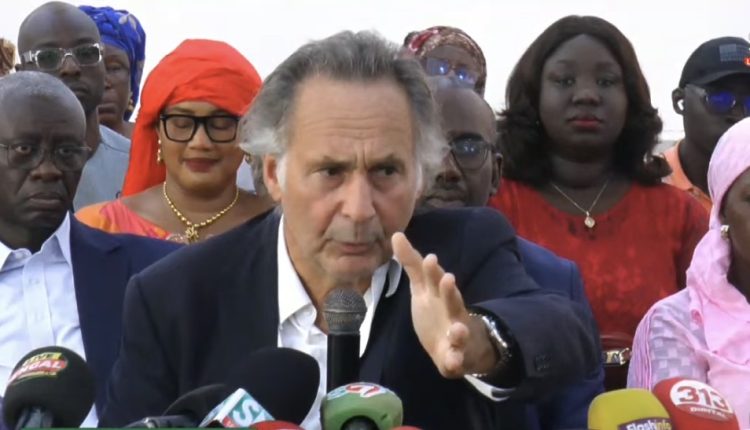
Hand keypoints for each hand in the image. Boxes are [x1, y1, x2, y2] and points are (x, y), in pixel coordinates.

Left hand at [392, 232, 496, 377]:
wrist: (458, 345)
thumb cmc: (438, 311)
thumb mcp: (422, 288)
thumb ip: (411, 264)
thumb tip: (396, 234)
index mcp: (441, 296)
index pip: (436, 281)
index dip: (433, 271)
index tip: (430, 258)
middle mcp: (452, 312)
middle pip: (452, 301)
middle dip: (450, 291)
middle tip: (448, 278)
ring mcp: (456, 334)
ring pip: (460, 331)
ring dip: (459, 330)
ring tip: (457, 329)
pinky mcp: (455, 357)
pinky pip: (456, 360)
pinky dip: (456, 361)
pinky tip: (453, 361)